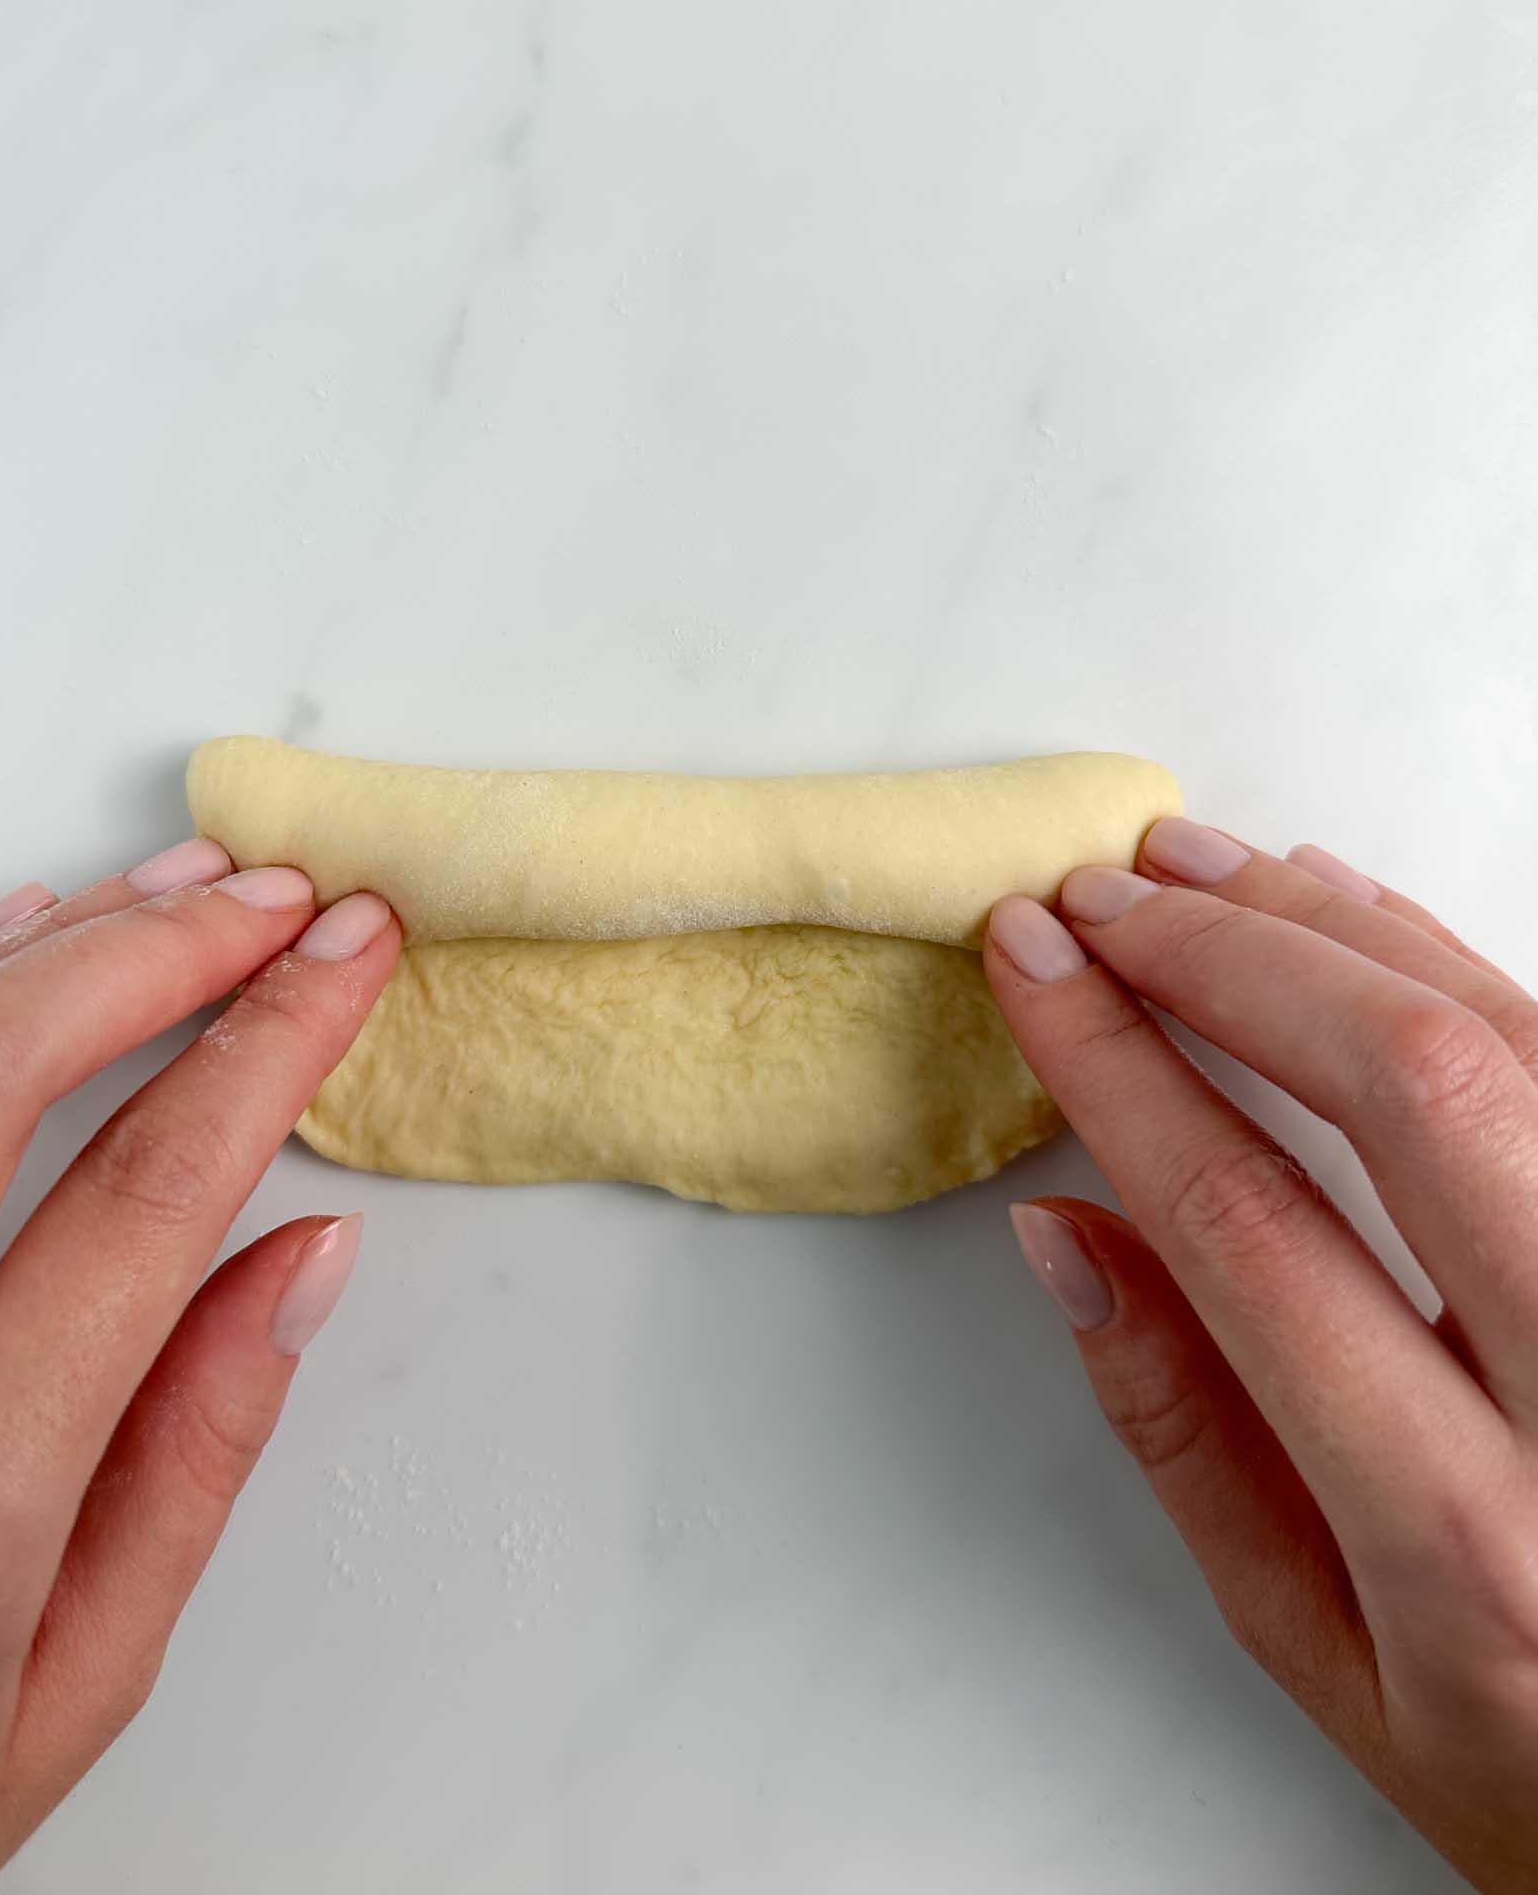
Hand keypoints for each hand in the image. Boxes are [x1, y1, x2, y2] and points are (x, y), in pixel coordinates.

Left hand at [0, 841, 399, 1892]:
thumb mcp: (81, 1681)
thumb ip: (198, 1452)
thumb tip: (305, 1256)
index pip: (141, 1204)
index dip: (267, 1050)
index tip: (346, 963)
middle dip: (160, 956)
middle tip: (279, 902)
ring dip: (55, 944)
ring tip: (187, 891)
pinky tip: (29, 933)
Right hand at [985, 819, 1537, 1893]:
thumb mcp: (1323, 1656)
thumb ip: (1185, 1439)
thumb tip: (1067, 1236)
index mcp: (1472, 1542)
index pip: (1253, 1231)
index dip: (1118, 1068)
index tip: (1037, 970)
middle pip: (1410, 1088)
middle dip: (1225, 959)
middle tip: (1102, 901)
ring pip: (1505, 1035)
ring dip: (1327, 925)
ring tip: (1191, 871)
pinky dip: (1437, 952)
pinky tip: (1339, 912)